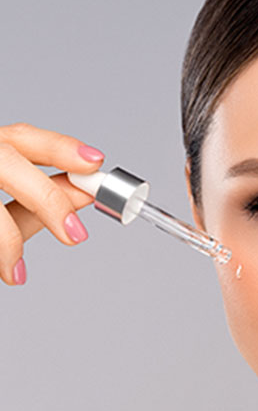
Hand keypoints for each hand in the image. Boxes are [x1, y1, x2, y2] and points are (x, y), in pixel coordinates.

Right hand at [0, 122, 104, 285]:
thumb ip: (34, 206)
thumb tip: (85, 196)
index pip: (20, 137)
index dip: (58, 147)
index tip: (95, 162)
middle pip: (6, 159)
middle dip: (46, 196)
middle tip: (75, 234)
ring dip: (6, 239)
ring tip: (16, 272)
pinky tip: (0, 270)